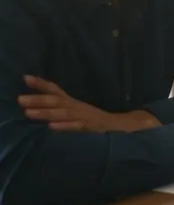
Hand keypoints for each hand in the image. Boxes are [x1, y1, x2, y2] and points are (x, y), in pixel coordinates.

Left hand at [18, 76, 157, 132]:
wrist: (122, 126)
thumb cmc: (94, 120)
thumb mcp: (77, 110)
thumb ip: (60, 108)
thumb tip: (37, 106)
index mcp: (73, 102)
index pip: (55, 90)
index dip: (41, 84)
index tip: (25, 77)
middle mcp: (77, 106)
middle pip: (56, 101)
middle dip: (38, 99)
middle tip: (20, 99)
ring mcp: (84, 116)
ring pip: (63, 113)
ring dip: (46, 112)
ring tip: (29, 113)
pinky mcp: (91, 127)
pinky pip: (76, 126)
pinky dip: (64, 126)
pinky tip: (51, 127)